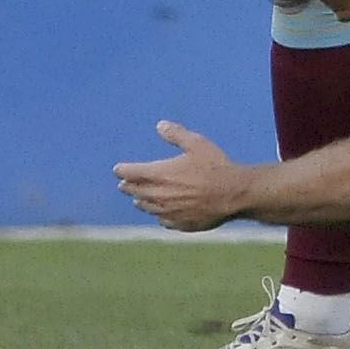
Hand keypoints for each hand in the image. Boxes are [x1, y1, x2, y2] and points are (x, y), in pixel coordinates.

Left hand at [114, 121, 242, 232]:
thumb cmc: (215, 166)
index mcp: (160, 174)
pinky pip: (163, 220)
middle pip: (136, 192)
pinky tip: (162, 213)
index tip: (117, 169)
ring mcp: (167, 212)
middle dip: (128, 186)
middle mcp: (158, 195)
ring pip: (147, 207)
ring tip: (138, 200)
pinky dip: (159, 214)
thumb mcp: (197, 143)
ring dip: (141, 201)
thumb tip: (160, 125)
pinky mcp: (178, 224)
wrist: (232, 194)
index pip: (132, 172)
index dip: (123, 170)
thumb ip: (176, 134)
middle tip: (124, 184)